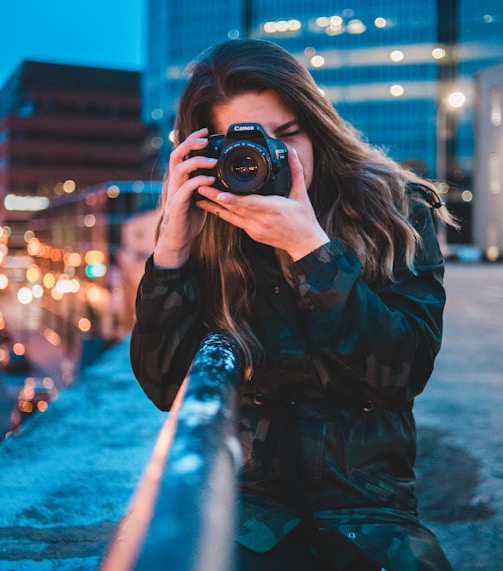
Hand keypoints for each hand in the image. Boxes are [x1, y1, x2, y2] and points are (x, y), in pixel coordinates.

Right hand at [153, 128, 217, 267]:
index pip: (182, 153)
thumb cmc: (189, 218)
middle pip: (176, 154)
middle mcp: (175, 182)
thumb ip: (204, 183)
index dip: (192, 140)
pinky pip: (186, 188)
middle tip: (205, 139)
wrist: (179, 238)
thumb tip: (218, 172)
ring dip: (197, 162)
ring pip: (180, 168)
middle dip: (190, 143)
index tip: (206, 131)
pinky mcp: (178, 205)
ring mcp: (175, 192)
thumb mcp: (199, 196)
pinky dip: (199, 181)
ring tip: (213, 161)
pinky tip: (210, 179)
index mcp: (180, 178)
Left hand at [195, 149, 328, 260]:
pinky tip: (211, 206)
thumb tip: (292, 152)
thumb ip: (295, 172)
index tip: (219, 193)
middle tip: (199, 186)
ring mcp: (254, 229)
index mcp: (273, 209)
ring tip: (198, 196)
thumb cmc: (303, 219)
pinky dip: (222, 214)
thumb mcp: (301, 194)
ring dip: (214, 207)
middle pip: (234, 209)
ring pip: (230, 217)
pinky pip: (234, 222)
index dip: (233, 199)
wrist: (304, 244)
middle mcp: (261, 220)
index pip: (250, 204)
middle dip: (216, 198)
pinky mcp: (252, 233)